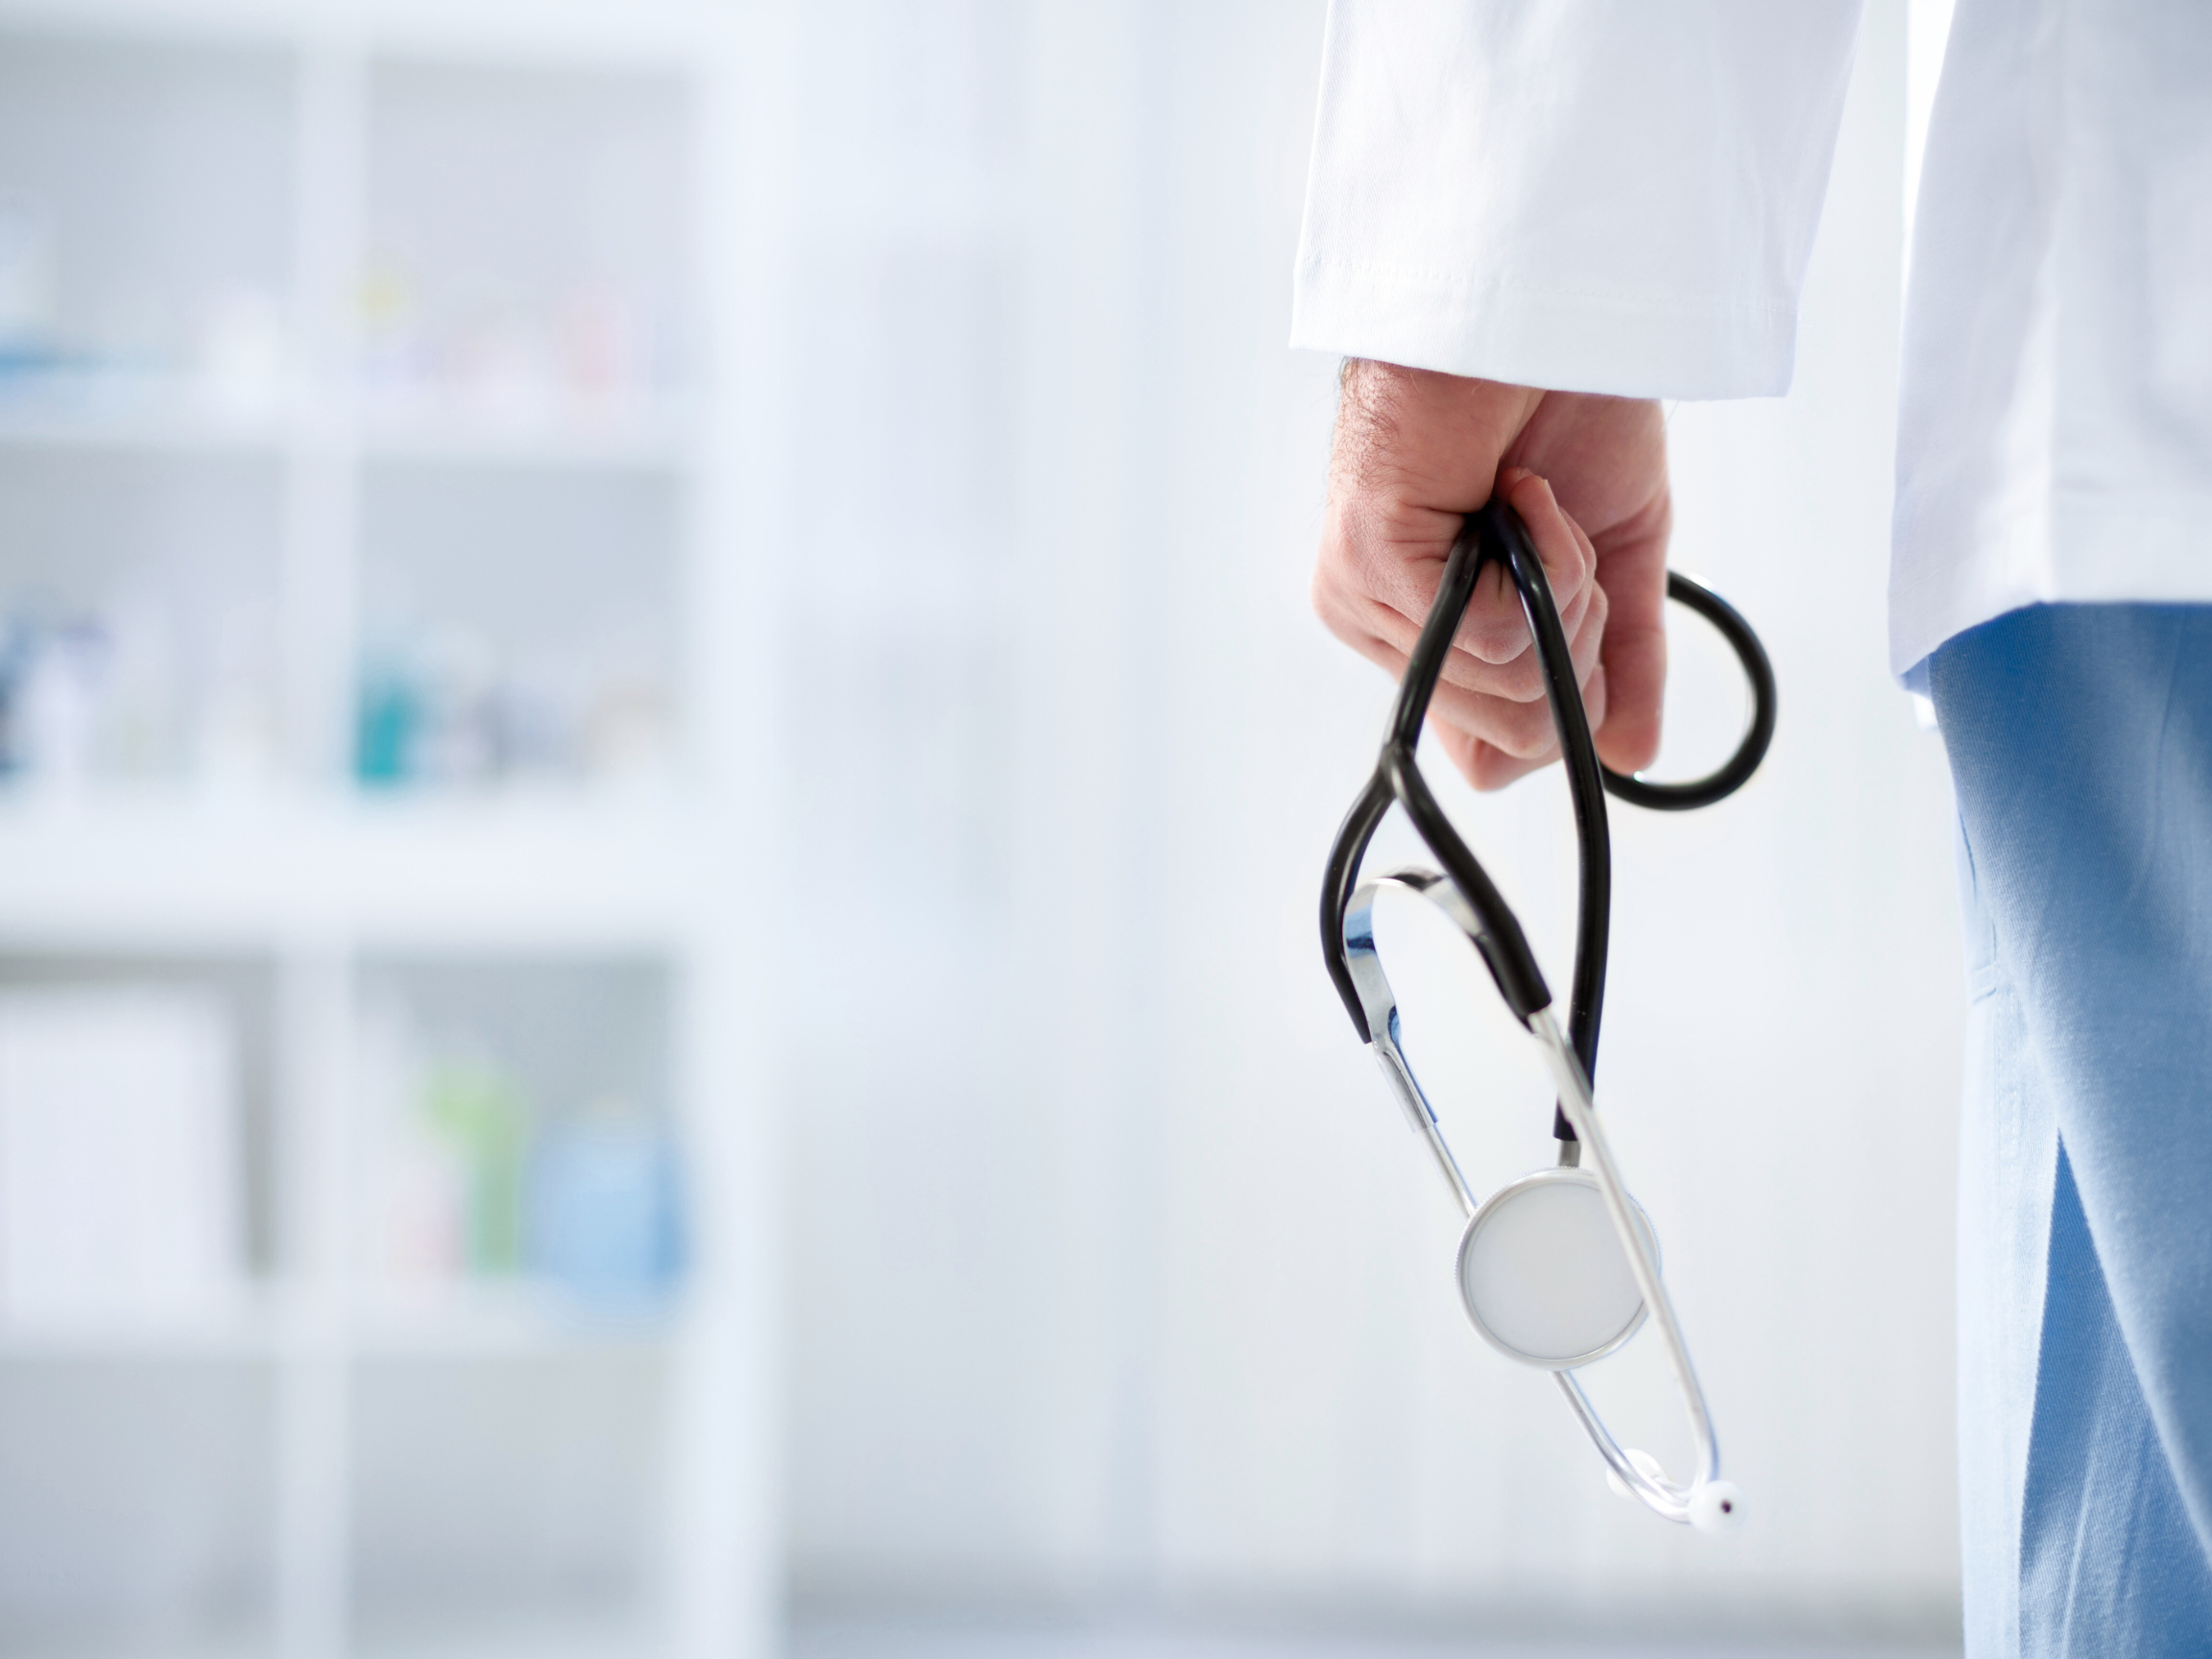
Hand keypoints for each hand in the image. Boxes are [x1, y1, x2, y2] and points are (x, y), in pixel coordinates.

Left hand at [1313, 360, 1670, 789]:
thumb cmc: (1558, 408)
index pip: (1492, 757)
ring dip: (1566, 594)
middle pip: (1510, 743)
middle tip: (1564, 544)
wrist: (1536, 313)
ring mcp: (1366, 601)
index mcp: (1427, 633)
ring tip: (1537, 504)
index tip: (1584, 604)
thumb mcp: (1614, 549)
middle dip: (1580, 648)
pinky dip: (1543, 560)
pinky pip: (1492, 633)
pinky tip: (1520, 491)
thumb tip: (1632, 755)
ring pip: (1508, 692)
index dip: (1564, 708)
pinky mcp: (1373, 563)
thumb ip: (1623, 656)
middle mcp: (1383, 629)